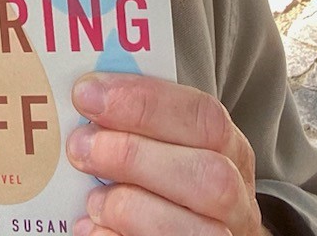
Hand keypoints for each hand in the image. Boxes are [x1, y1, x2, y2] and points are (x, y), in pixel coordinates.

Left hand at [67, 72, 264, 235]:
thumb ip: (144, 123)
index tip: (88, 94)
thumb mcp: (172, 144)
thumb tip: (88, 96)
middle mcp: (236, 198)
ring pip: (194, 230)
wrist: (197, 232)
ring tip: (92, 199)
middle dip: (134, 155)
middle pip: (207, 175)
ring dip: (130, 206)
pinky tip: (93, 228)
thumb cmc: (174, 181)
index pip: (204, 117)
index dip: (145, 103)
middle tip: (80, 145)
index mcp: (231, 151)